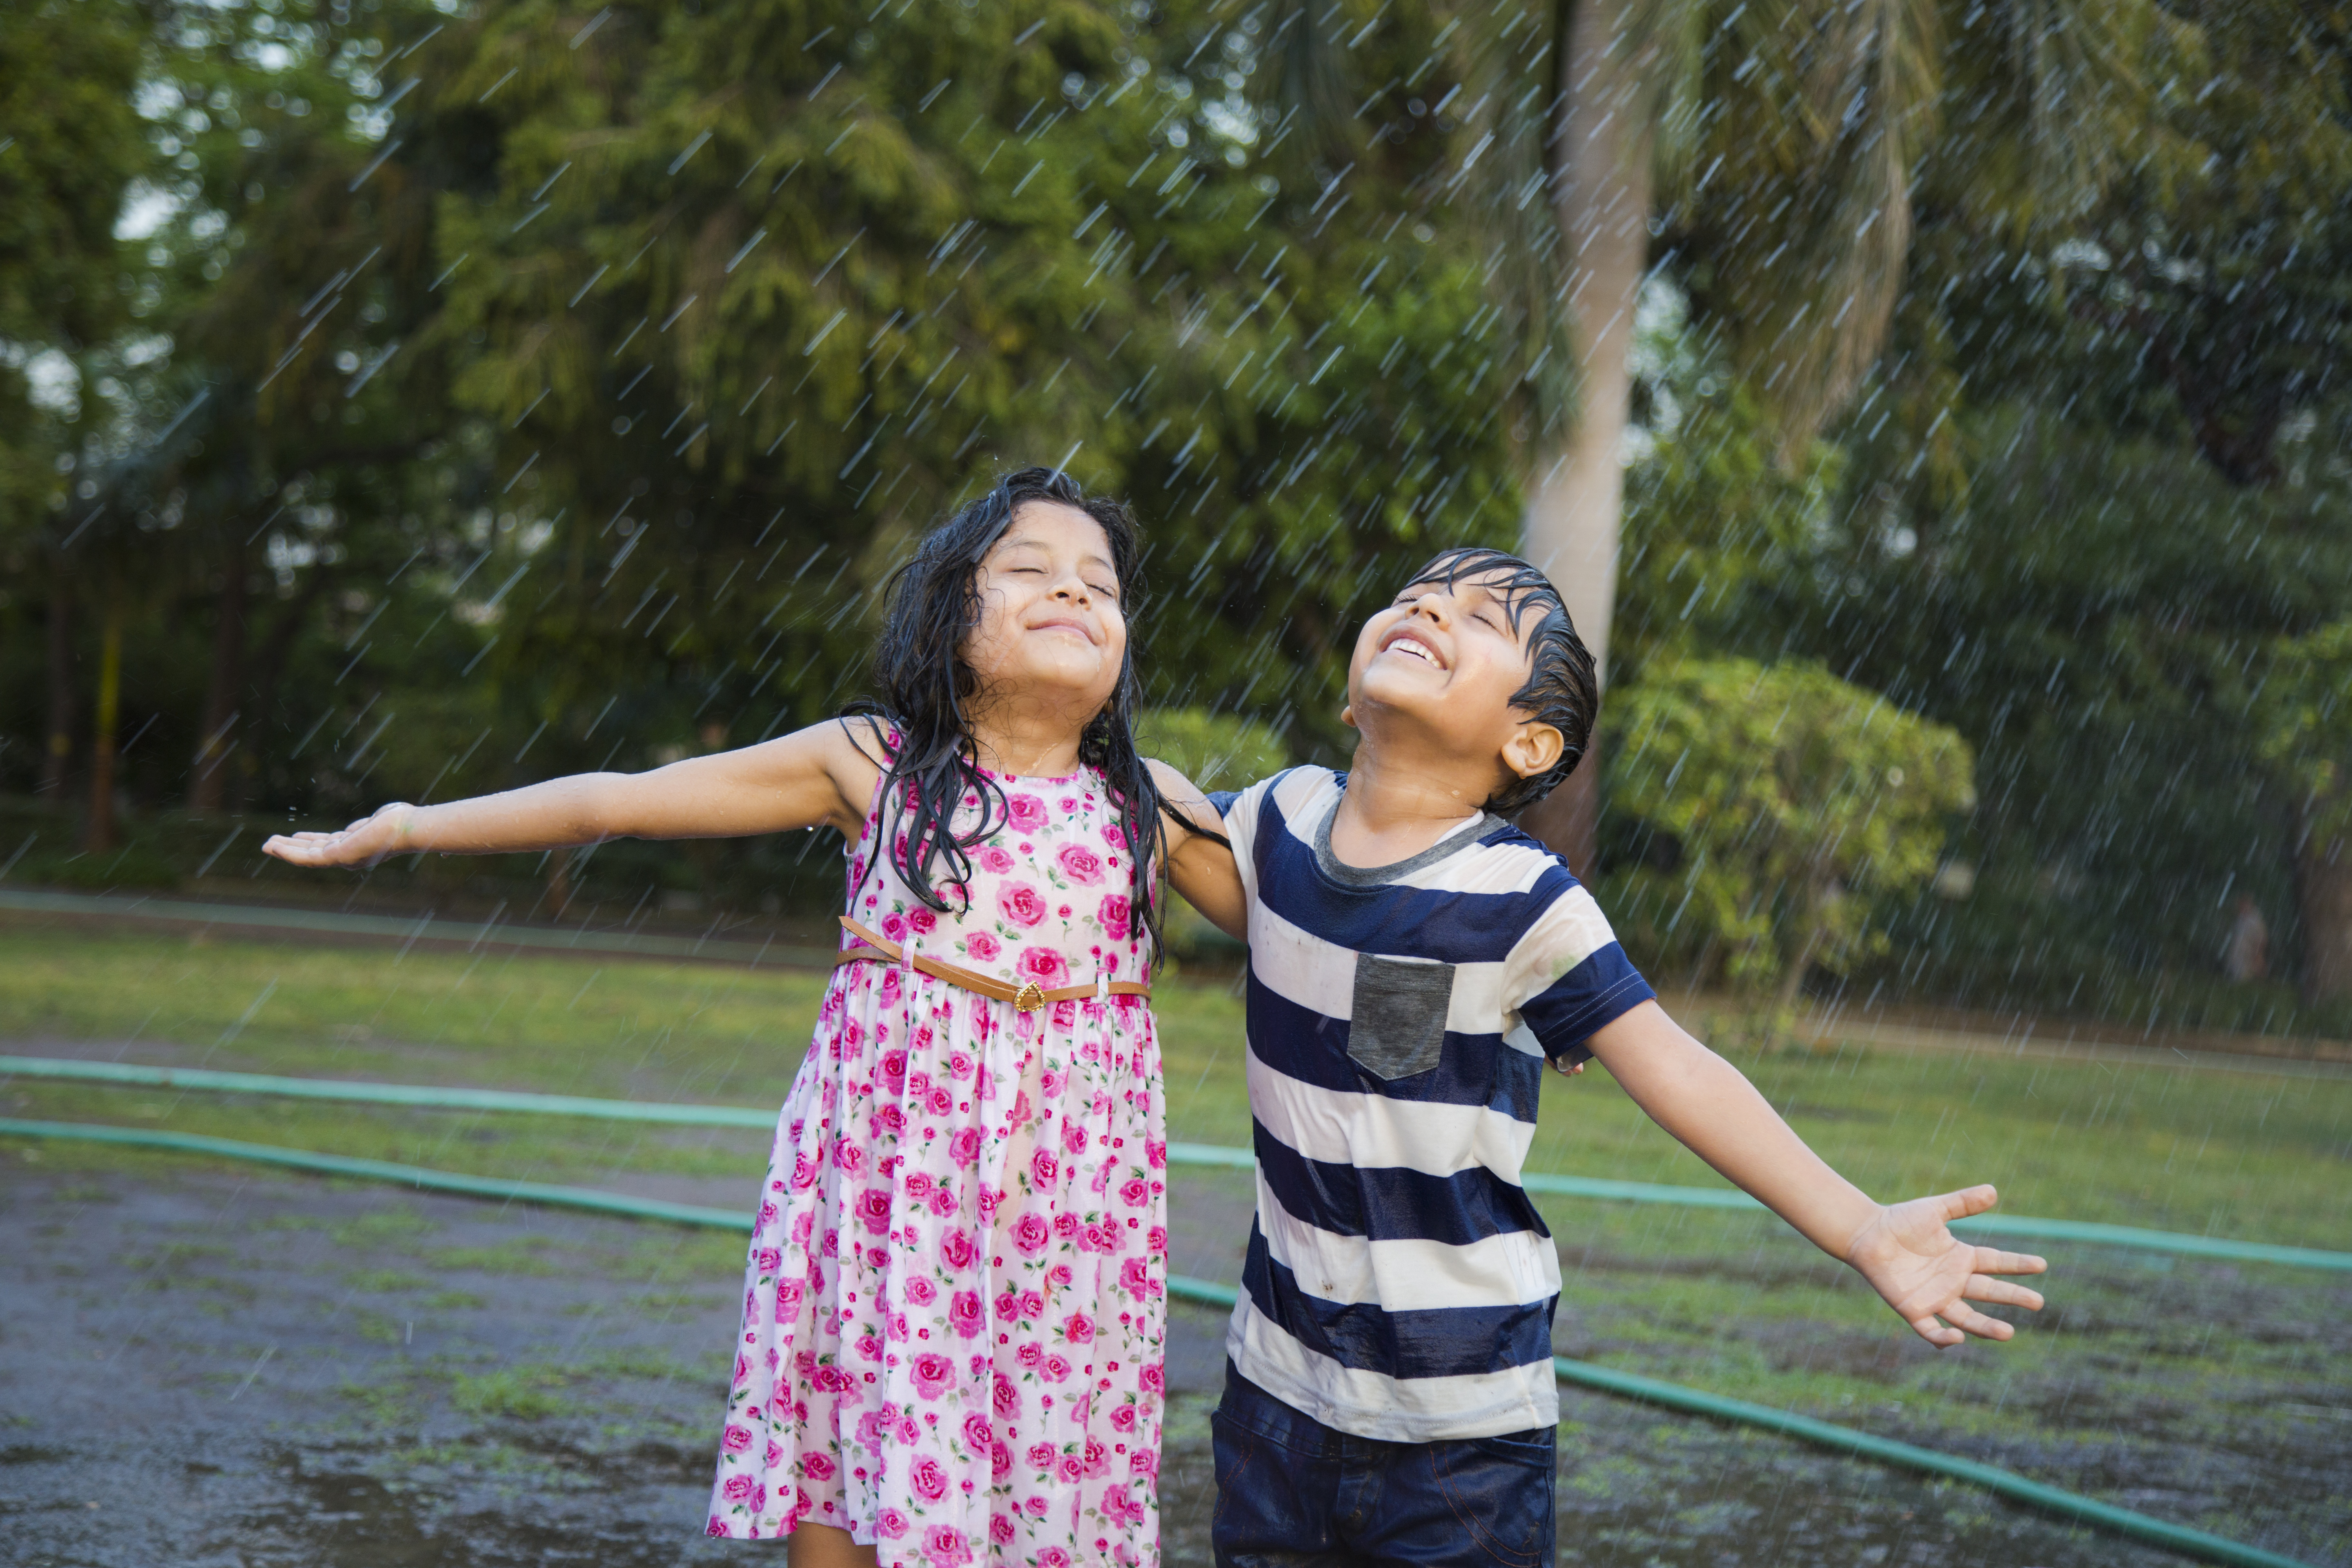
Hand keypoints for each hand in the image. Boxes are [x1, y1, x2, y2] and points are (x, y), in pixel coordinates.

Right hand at [262, 803, 418, 867]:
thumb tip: (380, 821)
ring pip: (306, 856)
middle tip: (273, 843)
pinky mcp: (337, 856)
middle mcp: (347, 856)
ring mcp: (342, 858)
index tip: (296, 835)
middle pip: (314, 851)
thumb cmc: (403, 822)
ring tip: (266, 845)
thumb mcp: (383, 820)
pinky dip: (287, 853)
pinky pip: (306, 857)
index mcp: (356, 848)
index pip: (328, 845)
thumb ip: (375, 824)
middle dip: (292, 847)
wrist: (409, 828)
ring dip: (285, 850)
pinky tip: (272, 847)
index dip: (310, 841)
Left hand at [1844, 1184, 2046, 1346]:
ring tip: (2008, 1333)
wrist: (1867, 1234)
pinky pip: (1930, 1329)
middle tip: (2038, 1302)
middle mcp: (1953, 1281)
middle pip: (1988, 1292)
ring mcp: (1935, 1297)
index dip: (2018, 1264)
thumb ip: (1962, 1203)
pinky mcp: (1913, 1309)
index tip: (2041, 1264)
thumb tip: (1993, 1191)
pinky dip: (1943, 1337)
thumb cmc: (1900, 1221)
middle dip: (2013, 1297)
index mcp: (1961, 1258)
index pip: (1996, 1262)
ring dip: (1986, 1328)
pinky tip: (1957, 1338)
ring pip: (1966, 1318)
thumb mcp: (1934, 1209)